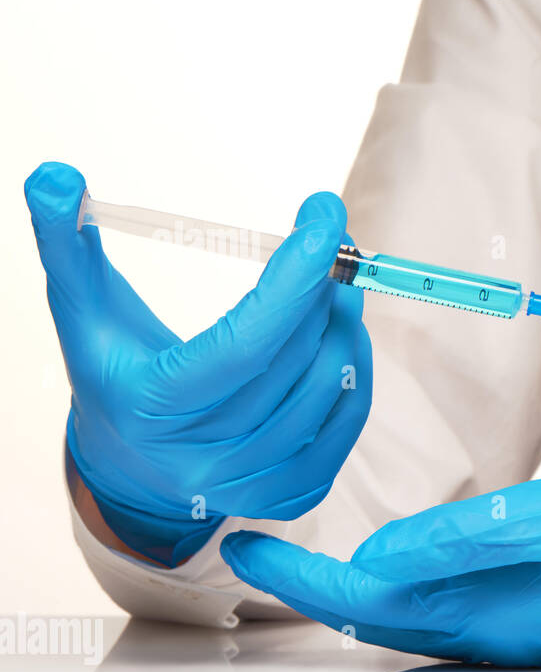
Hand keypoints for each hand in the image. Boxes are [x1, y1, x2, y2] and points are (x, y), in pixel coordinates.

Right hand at [25, 162, 371, 564]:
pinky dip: (354, 373)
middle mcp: (202, 458)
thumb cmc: (114, 371)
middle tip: (331, 246)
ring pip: (328, 391)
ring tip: (337, 288)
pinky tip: (344, 336)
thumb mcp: (83, 310)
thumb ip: (65, 242)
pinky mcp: (286, 495)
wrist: (129, 464)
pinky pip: (345, 427)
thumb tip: (55, 176)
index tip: (323, 218)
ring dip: (344, 327)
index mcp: (152, 407)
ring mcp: (248, 483)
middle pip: (293, 361)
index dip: (293, 279)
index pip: (244, 343)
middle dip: (321, 293)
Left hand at [220, 473, 540, 665]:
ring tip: (318, 550)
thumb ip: (463, 543)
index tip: (245, 546)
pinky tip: (408, 559)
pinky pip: (451, 608)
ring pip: (411, 615)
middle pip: (376, 615)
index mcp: (483, 611)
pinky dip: (408, 587)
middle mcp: (488, 630)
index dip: (300, 576)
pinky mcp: (537, 614)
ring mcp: (514, 627)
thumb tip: (376, 558)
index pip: (363, 601)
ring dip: (356, 589)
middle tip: (267, 544)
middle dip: (315, 586)